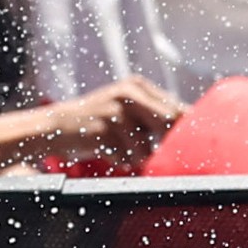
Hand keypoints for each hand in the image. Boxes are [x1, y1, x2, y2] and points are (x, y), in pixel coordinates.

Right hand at [36, 79, 184, 171]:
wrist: (55, 125)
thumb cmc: (98, 120)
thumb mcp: (125, 108)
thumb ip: (153, 115)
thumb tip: (189, 129)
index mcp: (138, 86)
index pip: (176, 108)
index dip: (187, 130)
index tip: (192, 146)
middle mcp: (129, 94)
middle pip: (169, 124)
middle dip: (167, 144)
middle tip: (157, 153)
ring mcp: (115, 112)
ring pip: (145, 149)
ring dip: (135, 157)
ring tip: (118, 147)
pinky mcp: (103, 131)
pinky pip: (125, 158)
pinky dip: (119, 160)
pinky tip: (106, 149)